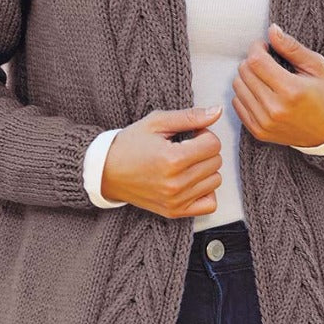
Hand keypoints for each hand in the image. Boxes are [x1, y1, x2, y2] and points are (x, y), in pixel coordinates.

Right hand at [101, 105, 223, 218]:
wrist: (106, 171)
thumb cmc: (130, 145)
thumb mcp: (157, 122)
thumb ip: (190, 116)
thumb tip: (217, 112)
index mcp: (172, 159)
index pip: (213, 144)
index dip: (204, 134)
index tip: (190, 135)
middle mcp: (175, 183)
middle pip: (216, 162)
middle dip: (205, 151)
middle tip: (186, 147)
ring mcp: (176, 200)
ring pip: (215, 181)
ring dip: (205, 169)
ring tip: (186, 163)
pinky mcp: (174, 212)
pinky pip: (209, 204)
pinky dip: (205, 191)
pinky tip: (191, 181)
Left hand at [231, 23, 323, 147]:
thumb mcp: (316, 66)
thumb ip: (292, 47)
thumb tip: (272, 30)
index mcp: (291, 90)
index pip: (256, 61)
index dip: (256, 48)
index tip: (264, 46)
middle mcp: (275, 109)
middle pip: (244, 72)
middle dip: (252, 60)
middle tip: (266, 60)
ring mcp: (265, 123)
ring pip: (238, 87)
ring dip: (247, 76)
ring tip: (264, 76)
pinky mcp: (259, 132)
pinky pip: (237, 104)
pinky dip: (245, 94)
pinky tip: (260, 91)